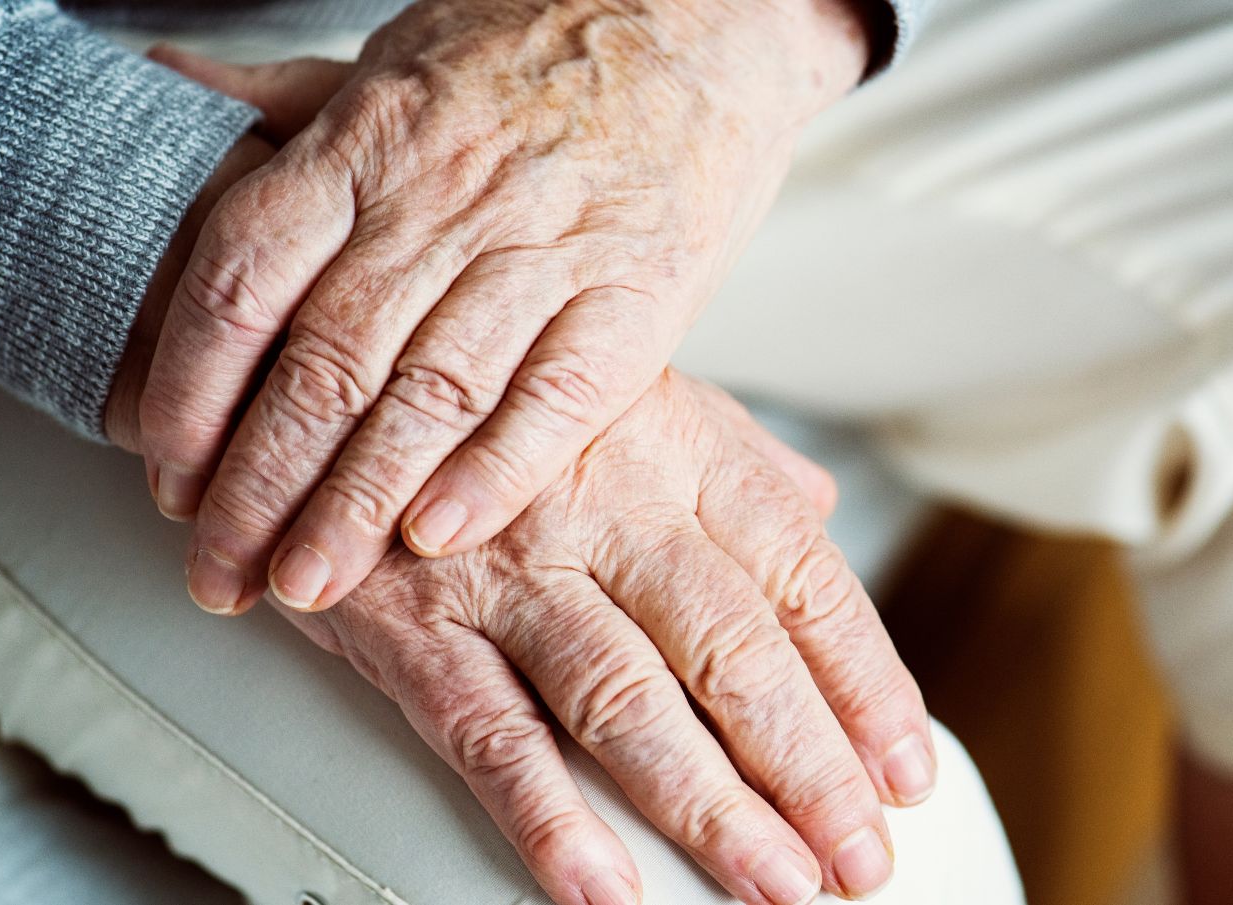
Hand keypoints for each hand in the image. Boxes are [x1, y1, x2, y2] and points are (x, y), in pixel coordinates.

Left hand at [134, 0, 875, 615]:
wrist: (696, 22)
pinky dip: (495, 471)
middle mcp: (442, 200)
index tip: (170, 478)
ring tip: (309, 586)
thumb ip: (284, 102)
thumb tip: (168, 82)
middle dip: (260, 486)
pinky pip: (557, 396)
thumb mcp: (392, 58)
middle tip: (223, 572)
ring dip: (357, 503)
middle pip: (325, 362)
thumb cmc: (537, 50)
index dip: (192, 390)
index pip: (244, 279)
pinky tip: (440, 537)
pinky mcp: (636, 292)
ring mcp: (542, 247)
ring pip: (428, 393)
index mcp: (367, 145)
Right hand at [274, 372, 931, 904]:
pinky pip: (488, 733)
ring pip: (626, 701)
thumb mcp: (627, 390)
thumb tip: (821, 508)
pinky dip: (546, 818)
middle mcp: (604, 504)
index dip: (864, 677)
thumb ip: (730, 456)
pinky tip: (604, 884)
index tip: (904, 763)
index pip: (800, 573)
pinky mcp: (412, 624)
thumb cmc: (496, 399)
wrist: (327, 375)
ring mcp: (505, 566)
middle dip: (808, 765)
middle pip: (731, 649)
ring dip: (708, 807)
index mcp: (674, 448)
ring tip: (775, 882)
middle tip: (859, 853)